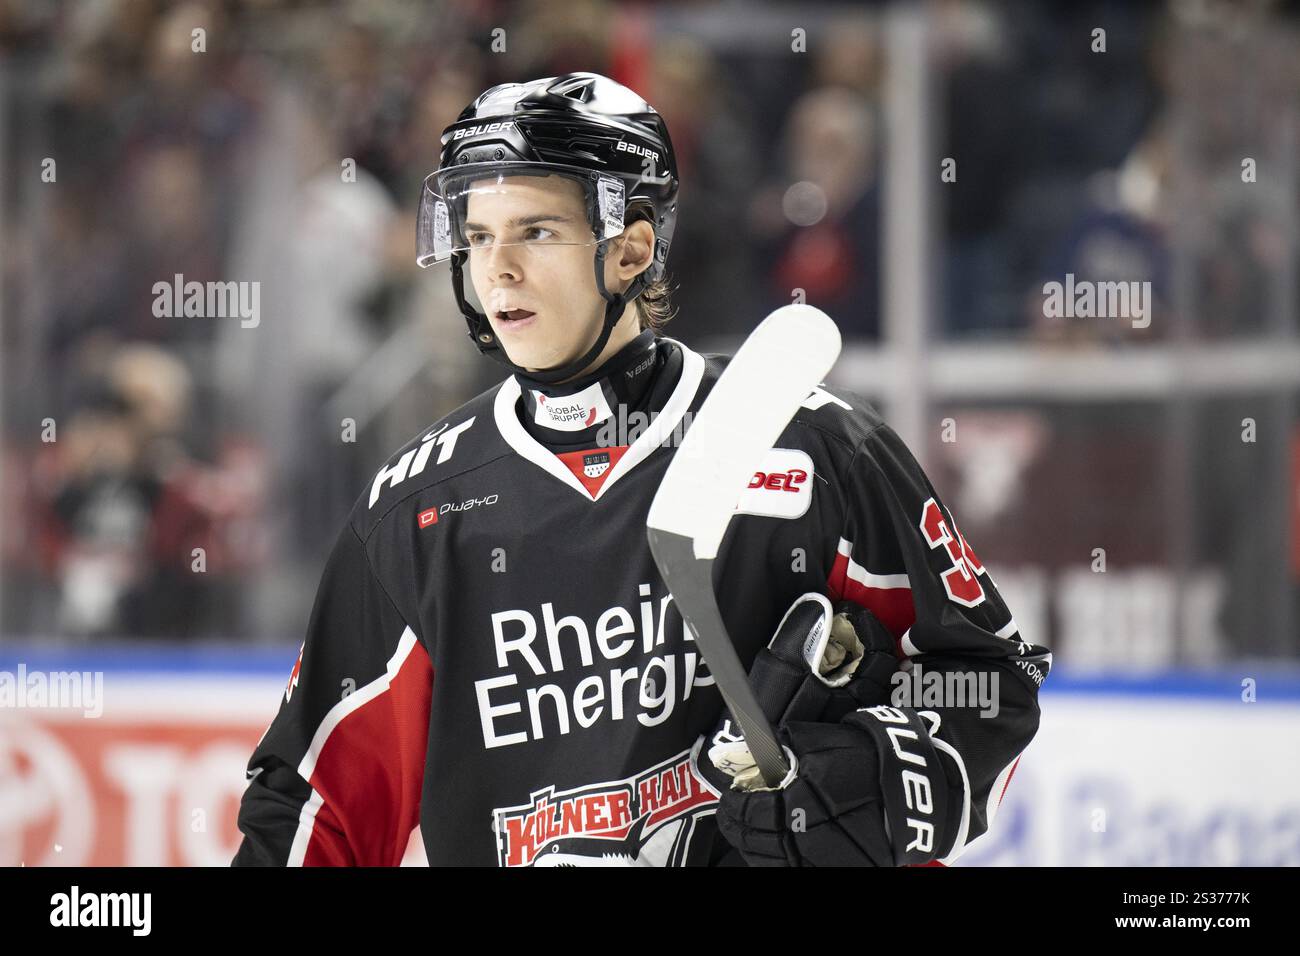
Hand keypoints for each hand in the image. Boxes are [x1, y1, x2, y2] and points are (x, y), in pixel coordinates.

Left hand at [711, 706, 955, 866]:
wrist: (915, 786)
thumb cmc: (867, 757)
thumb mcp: (821, 741)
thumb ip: (782, 749)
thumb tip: (749, 755)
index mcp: (803, 798)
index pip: (749, 813)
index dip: (734, 807)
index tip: (731, 799)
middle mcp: (812, 833)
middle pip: (759, 842)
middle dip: (740, 828)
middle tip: (734, 816)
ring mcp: (827, 858)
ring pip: (775, 863)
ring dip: (756, 848)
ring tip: (751, 833)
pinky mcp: (842, 870)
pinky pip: (800, 871)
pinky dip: (782, 862)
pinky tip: (778, 849)